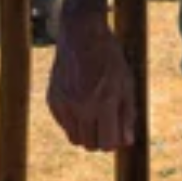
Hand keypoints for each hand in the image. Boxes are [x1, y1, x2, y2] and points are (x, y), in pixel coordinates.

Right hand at [46, 10, 136, 150]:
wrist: (82, 36)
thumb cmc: (110, 58)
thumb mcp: (127, 82)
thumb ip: (128, 113)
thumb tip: (127, 141)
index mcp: (104, 102)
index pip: (107, 143)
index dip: (115, 142)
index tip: (119, 133)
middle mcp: (82, 107)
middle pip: (90, 144)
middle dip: (101, 140)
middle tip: (109, 125)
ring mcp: (65, 105)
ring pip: (75, 138)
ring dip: (87, 134)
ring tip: (96, 116)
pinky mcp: (53, 101)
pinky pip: (63, 124)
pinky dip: (74, 122)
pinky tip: (82, 106)